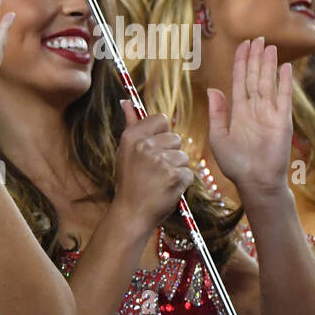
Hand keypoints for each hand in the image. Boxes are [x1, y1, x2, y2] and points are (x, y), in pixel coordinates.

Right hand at [112, 101, 192, 231]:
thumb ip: (131, 125)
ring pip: (183, 156)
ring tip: (159, 181)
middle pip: (175, 138)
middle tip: (154, 171)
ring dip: (176, 169)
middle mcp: (145, 146)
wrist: (131, 213)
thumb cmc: (130, 183)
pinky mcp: (174, 175)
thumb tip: (127, 101)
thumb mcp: (126, 152)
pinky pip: (189, 172)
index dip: (161, 134)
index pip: (161, 119)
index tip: (152, 149)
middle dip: (170, 154)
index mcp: (132, 137)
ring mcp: (160, 161)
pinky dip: (181, 182)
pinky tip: (167, 189)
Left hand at [209, 37, 293, 199]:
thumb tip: (212, 89)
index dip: (240, 64)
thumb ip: (217, 112)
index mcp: (237, 112)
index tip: (242, 47)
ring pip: (267, 83)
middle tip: (256, 39)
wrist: (254, 181)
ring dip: (267, 64)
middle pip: (254, 77)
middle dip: (254, 58)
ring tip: (268, 46)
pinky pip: (283, 97)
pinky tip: (283, 68)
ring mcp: (269, 113)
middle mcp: (254, 109)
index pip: (239, 82)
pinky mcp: (282, 120)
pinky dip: (283, 82)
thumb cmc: (234, 163)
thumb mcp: (218, 136)